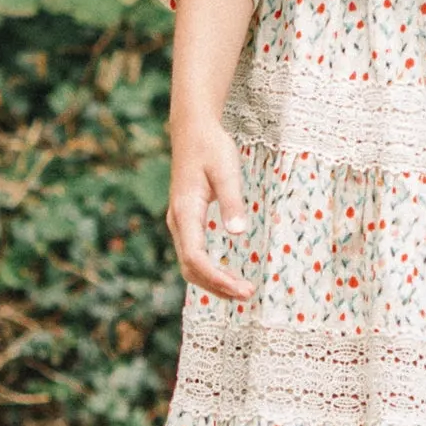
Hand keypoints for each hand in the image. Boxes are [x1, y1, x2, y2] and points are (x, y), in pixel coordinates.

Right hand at [168, 114, 252, 302]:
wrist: (193, 130)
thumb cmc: (211, 148)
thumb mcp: (226, 170)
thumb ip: (232, 201)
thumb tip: (237, 233)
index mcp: (185, 211)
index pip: (195, 256)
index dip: (216, 277)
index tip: (241, 288)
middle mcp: (178, 221)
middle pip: (190, 267)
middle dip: (217, 286)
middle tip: (247, 295)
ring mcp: (180, 223)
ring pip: (190, 265)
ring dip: (213, 282)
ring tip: (241, 291)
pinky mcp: (186, 222)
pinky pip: (193, 255)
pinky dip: (209, 271)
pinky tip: (227, 276)